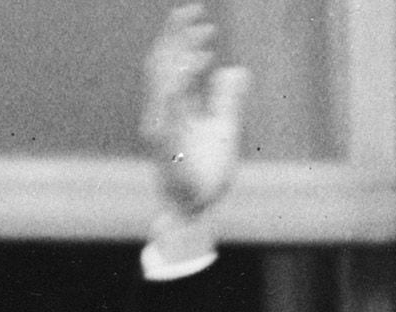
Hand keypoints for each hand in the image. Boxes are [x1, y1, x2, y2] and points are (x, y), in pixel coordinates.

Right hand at [141, 4, 250, 217]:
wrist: (199, 207)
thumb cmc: (206, 173)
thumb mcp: (224, 128)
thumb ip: (227, 99)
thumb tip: (236, 70)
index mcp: (171, 108)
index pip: (170, 64)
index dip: (181, 37)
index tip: (202, 17)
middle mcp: (160, 112)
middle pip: (161, 63)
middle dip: (176, 34)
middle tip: (195, 8)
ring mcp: (159, 126)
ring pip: (163, 78)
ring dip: (183, 51)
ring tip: (204, 32)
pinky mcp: (164, 141)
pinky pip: (170, 104)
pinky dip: (183, 80)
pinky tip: (200, 62)